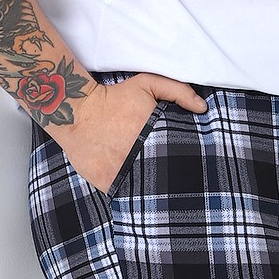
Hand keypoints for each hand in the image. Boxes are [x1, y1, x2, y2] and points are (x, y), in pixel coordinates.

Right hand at [52, 71, 206, 192]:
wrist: (76, 111)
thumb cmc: (114, 97)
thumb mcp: (148, 84)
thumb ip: (178, 92)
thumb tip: (202, 108)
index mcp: (157, 137)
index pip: (181, 156)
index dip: (184, 161)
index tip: (183, 162)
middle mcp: (142, 157)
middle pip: (166, 176)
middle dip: (170, 177)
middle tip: (170, 175)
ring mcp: (123, 173)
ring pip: (146, 188)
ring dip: (151, 188)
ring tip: (154, 185)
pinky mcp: (107, 183)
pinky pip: (125, 194)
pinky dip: (130, 192)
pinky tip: (134, 187)